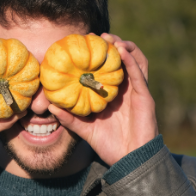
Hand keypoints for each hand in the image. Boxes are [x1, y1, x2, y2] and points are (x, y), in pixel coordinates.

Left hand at [48, 34, 158, 165]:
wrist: (129, 160)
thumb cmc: (108, 144)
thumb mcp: (84, 129)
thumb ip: (69, 119)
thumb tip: (50, 108)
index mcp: (112, 95)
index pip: (105, 69)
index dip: (96, 56)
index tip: (82, 44)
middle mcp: (125, 90)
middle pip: (121, 61)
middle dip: (110, 45)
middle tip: (95, 35)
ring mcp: (137, 92)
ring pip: (134, 61)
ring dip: (123, 47)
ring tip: (110, 38)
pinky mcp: (145, 97)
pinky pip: (140, 74)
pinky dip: (132, 61)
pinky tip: (122, 50)